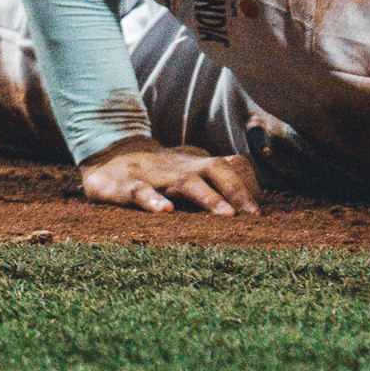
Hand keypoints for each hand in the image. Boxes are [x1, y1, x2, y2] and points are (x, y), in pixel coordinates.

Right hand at [80, 138, 260, 214]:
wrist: (108, 155)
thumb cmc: (157, 171)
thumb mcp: (187, 171)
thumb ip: (214, 181)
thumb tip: (249, 201)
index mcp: (196, 166)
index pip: (231, 168)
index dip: (247, 186)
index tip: (260, 212)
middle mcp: (181, 169)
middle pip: (216, 171)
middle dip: (238, 191)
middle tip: (254, 215)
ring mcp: (156, 176)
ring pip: (186, 183)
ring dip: (208, 198)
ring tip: (227, 215)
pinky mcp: (127, 186)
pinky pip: (142, 192)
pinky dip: (154, 201)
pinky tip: (166, 211)